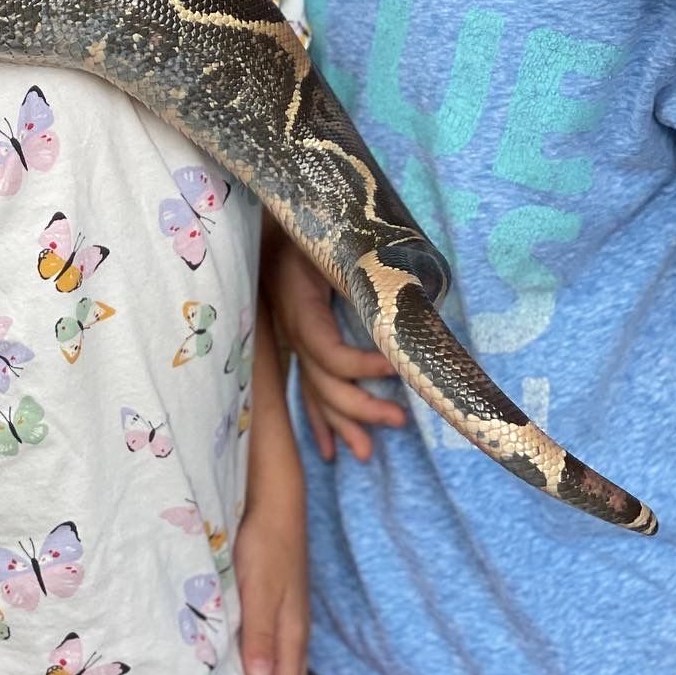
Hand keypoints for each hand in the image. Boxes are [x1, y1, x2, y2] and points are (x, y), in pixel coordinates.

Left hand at [230, 484, 308, 674]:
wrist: (275, 503)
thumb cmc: (266, 544)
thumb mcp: (259, 590)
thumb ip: (260, 635)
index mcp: (293, 635)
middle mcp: (293, 632)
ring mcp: (285, 618)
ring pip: (272, 665)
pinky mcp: (275, 603)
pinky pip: (264, 643)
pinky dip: (244, 656)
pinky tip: (220, 645)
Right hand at [264, 229, 404, 460]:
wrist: (275, 221)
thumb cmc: (310, 229)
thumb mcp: (335, 248)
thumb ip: (363, 278)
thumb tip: (400, 311)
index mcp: (301, 309)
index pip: (329, 353)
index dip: (362, 367)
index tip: (397, 367)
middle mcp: (293, 332)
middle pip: (323, 383)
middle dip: (360, 408)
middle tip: (398, 421)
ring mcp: (292, 341)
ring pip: (315, 393)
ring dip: (342, 424)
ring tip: (369, 453)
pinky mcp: (297, 344)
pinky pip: (306, 388)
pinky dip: (320, 420)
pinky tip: (330, 448)